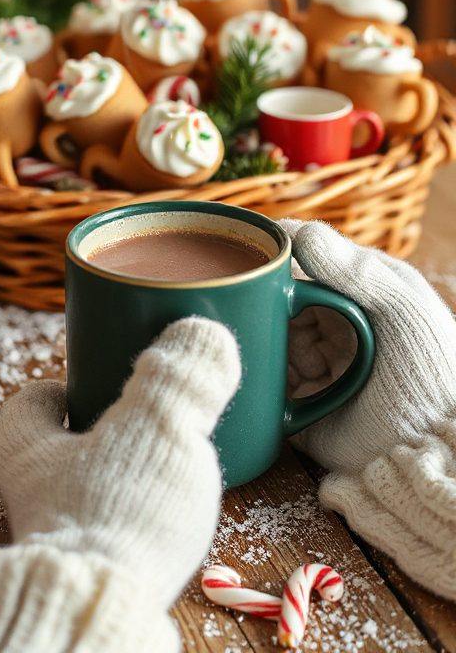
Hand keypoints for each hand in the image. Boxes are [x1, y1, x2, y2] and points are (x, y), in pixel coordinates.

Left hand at [0, 317, 240, 607]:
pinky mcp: (97, 570)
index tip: (91, 378)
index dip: (58, 386)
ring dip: (129, 475)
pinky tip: (177, 513)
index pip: (28, 403)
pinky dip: (142, 515)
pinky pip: (117, 528)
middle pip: (64, 446)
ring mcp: (67, 535)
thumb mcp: (156, 423)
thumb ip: (181, 375)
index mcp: (32, 446)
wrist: (102, 616)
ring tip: (175, 463)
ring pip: (93, 490)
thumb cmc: (116, 512)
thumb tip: (205, 331)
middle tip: (150, 414)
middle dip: (105, 430)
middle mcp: (38, 492)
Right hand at [282, 219, 455, 598]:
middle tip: (276, 321)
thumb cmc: (430, 372)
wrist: (428, 450)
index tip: (252, 259)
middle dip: (272, 310)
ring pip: (269, 339)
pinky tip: (290, 386)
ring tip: (304, 364)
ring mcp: (319, 361)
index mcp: (362, 290)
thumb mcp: (401, 307)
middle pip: (280, 301)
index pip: (307, 259)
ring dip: (272, 347)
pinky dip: (268, 381)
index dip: (279, 259)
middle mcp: (336, 322)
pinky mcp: (302, 402)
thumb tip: (294, 232)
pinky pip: (268, 383)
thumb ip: (352, 268)